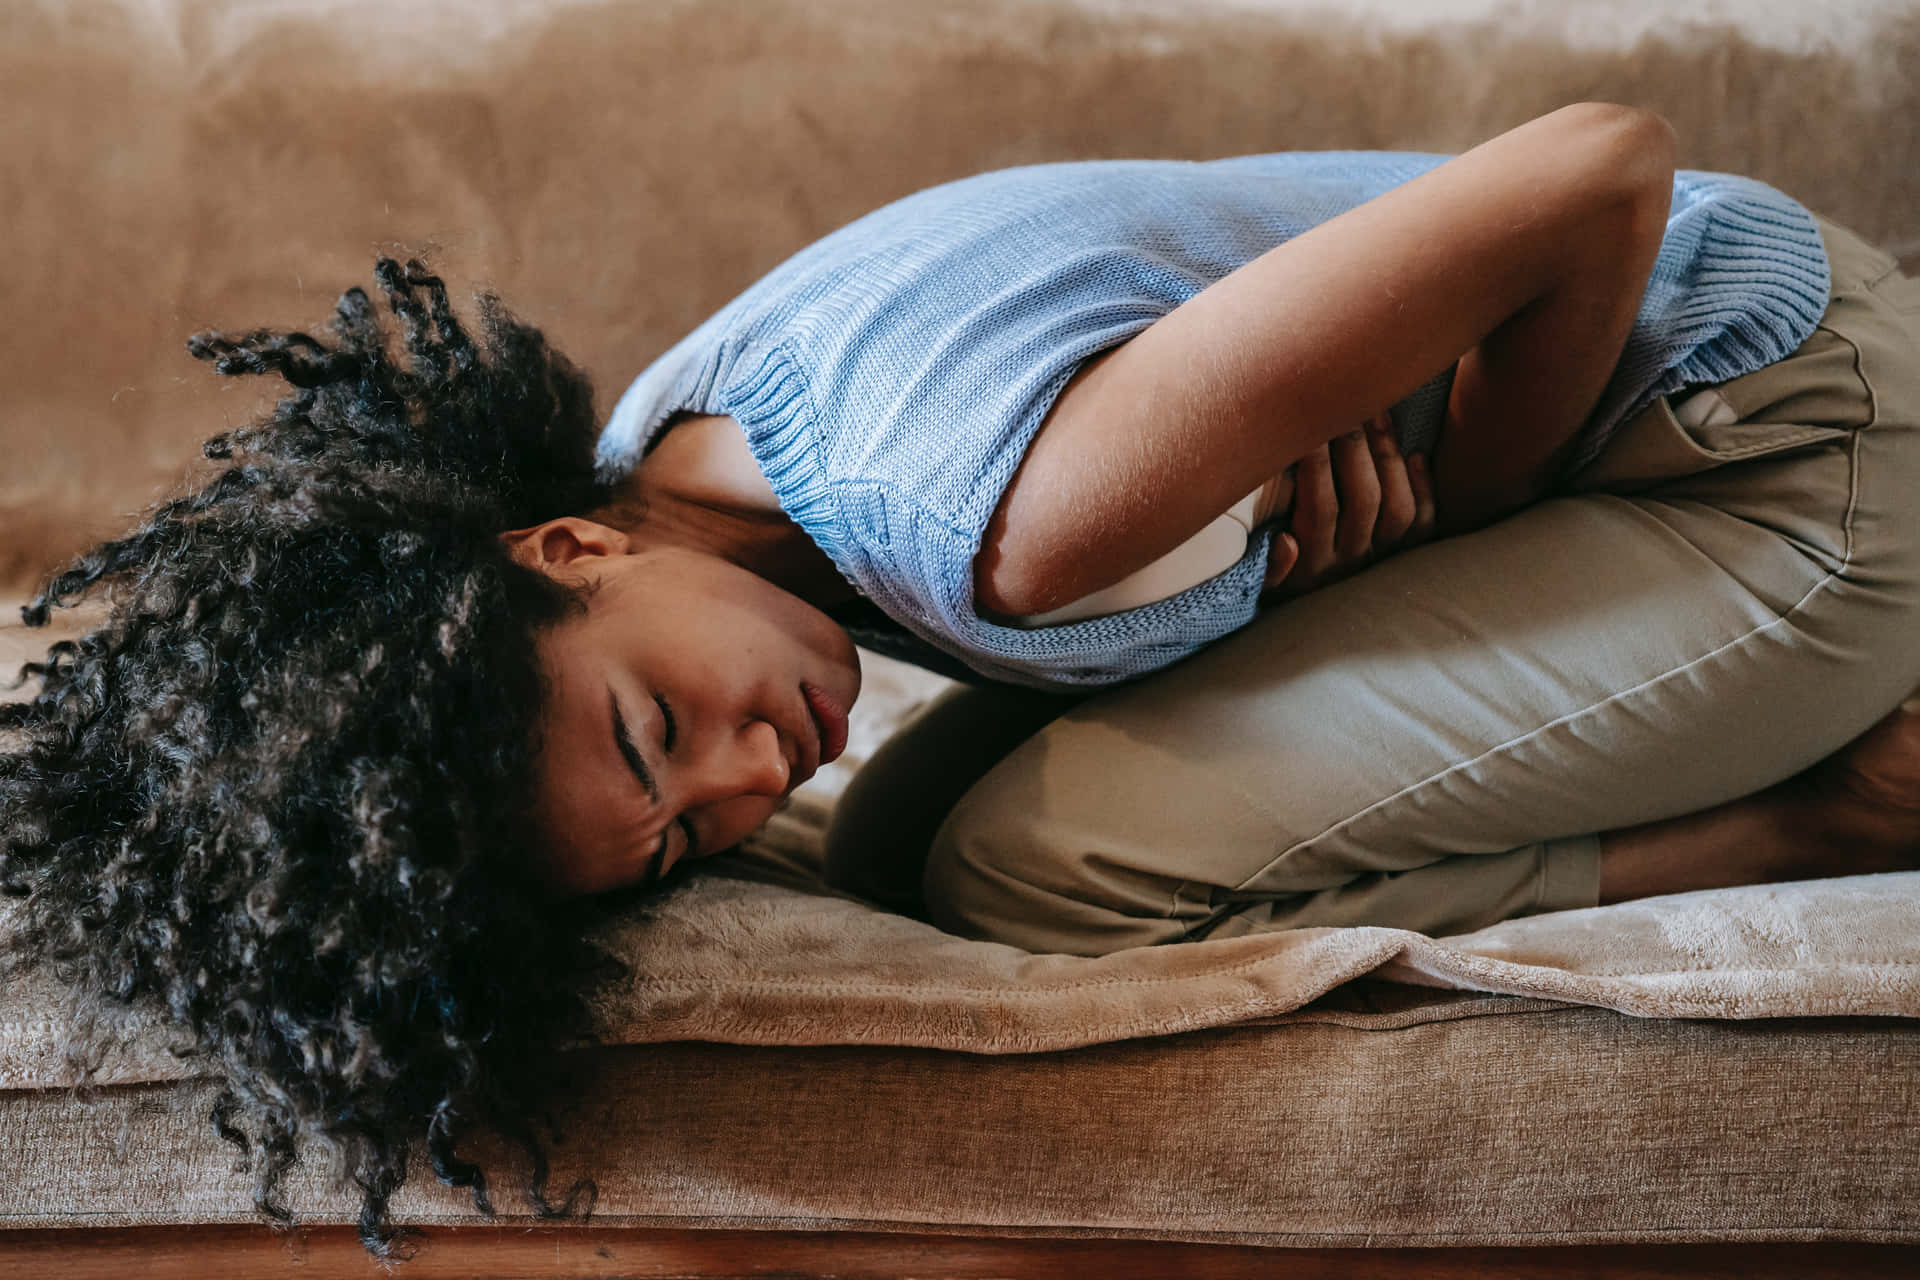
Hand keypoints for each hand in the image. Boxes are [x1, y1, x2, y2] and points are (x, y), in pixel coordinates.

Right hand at [1261, 413, 1435, 601]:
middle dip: (1354, 446)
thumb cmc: (1274, 584)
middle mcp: (1350, 566)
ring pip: (1397, 508)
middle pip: (1362, 499)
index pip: (1318, 508)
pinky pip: (1425, 523)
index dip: (1315, 462)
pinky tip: (1415, 454)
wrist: (1315, 626)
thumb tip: (1287, 543)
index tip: (1306, 424)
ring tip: (1375, 413)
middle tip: (1345, 403)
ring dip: (1387, 456)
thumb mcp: (1258, 586)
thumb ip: (1268, 568)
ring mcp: (1382, 561)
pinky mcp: (1406, 559)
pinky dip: (1424, 486)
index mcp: (1309, 569)